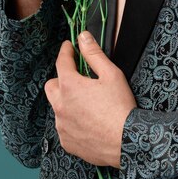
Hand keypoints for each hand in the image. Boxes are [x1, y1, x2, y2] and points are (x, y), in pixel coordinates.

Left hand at [45, 31, 135, 167]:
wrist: (126, 141)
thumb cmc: (119, 107)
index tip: (68, 46)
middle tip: (78, 77)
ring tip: (86, 101)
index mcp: (70, 86)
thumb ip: (93, 54)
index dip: (65, 51)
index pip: (61, 62)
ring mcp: (62, 125)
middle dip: (61, 78)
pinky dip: (71, 119)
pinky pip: (63, 125)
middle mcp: (61, 106)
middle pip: (51, 85)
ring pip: (57, 106)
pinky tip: (87, 119)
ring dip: (66, 100)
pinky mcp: (67, 141)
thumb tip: (83, 37)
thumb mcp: (111, 74)